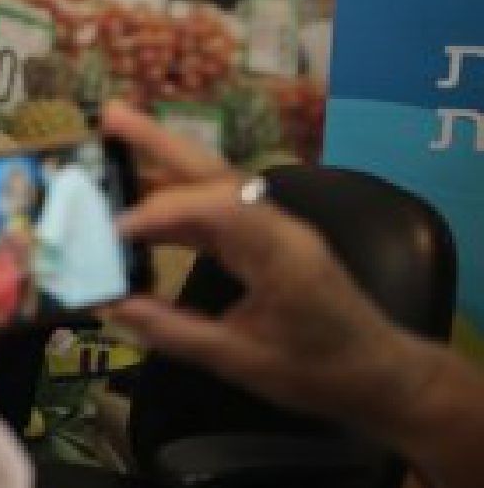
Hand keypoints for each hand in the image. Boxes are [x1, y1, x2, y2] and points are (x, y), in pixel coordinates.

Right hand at [101, 101, 429, 426]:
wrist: (377, 373)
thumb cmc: (317, 370)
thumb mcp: (242, 361)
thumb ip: (175, 331)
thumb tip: (115, 305)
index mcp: (281, 253)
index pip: (217, 208)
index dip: (160, 211)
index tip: (111, 229)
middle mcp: (278, 227)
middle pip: (214, 172)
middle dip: (160, 141)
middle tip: (110, 114)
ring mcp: (273, 231)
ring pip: (213, 186)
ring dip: (164, 165)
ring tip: (113, 143)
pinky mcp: (267, 243)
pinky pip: (215, 213)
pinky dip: (175, 206)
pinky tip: (141, 212)